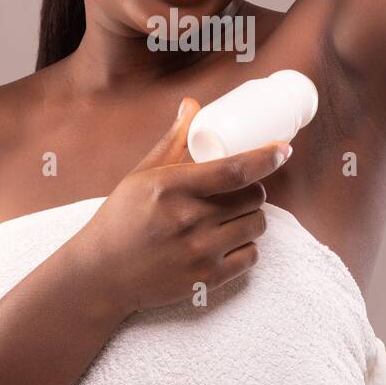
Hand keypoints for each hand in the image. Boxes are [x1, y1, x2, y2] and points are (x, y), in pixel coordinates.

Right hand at [69, 98, 291, 317]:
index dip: (266, 157)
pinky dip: (246, 246)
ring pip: (257, 225)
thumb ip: (173, 142)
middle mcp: (189, 219)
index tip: (284, 149)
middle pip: (254, 196)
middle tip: (239, 189)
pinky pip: (251, 256)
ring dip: (252, 216)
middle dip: (254, 188)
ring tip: (232, 215)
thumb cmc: (121, 219)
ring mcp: (200, 251)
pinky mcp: (207, 279)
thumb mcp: (140, 176)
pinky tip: (229, 241)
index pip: (235, 169)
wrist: (101, 276)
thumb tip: (192, 105)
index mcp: (172, 187)